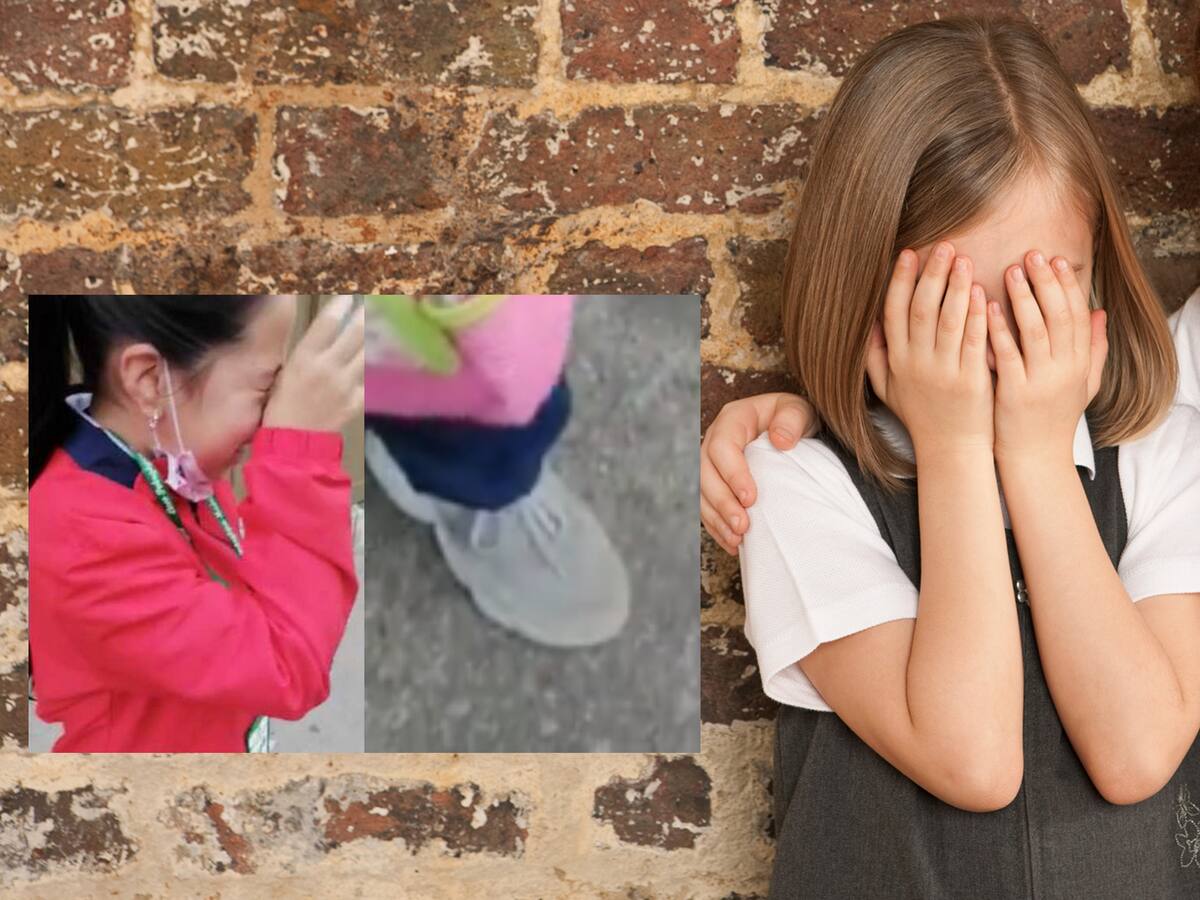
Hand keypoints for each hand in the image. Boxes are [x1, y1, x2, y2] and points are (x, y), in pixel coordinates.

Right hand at [264, 295, 364, 432]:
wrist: (293, 444)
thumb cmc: (279, 408)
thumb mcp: (284, 374)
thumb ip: (304, 354)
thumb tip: (320, 336)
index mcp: (304, 358)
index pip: (328, 322)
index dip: (341, 305)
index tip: (349, 296)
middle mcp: (327, 367)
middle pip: (354, 333)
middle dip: (364, 316)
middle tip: (370, 306)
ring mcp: (345, 384)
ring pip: (365, 354)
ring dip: (371, 339)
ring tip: (378, 327)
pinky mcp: (356, 401)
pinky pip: (368, 380)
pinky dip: (371, 369)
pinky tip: (376, 360)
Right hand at [701, 392, 814, 553]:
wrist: (789, 429)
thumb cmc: (793, 419)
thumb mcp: (799, 411)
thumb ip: (791, 420)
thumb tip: (781, 441)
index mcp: (732, 420)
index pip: (722, 447)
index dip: (732, 474)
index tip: (751, 499)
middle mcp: (714, 441)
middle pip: (705, 474)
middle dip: (722, 503)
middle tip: (743, 525)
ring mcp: (711, 464)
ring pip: (701, 494)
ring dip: (717, 519)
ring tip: (738, 539)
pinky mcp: (715, 484)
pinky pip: (707, 507)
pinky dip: (718, 527)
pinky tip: (733, 543)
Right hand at [867, 242, 992, 458]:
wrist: (950, 450)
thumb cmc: (920, 416)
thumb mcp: (888, 389)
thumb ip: (875, 356)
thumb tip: (868, 324)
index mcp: (896, 361)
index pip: (894, 312)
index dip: (900, 281)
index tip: (910, 253)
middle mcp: (916, 364)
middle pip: (922, 310)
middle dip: (932, 275)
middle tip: (944, 246)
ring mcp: (943, 373)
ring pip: (949, 321)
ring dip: (957, 288)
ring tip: (965, 260)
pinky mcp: (971, 381)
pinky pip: (974, 342)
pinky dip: (978, 317)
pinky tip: (982, 293)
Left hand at [986, 250, 1106, 464]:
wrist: (1035, 458)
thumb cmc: (1053, 417)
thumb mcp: (1082, 383)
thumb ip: (1092, 348)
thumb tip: (1099, 312)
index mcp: (1079, 363)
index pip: (1076, 314)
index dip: (1067, 286)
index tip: (1056, 260)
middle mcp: (1064, 369)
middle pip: (1059, 315)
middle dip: (1046, 282)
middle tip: (1032, 254)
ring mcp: (1041, 381)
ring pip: (1035, 330)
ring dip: (1023, 298)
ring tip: (1011, 271)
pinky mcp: (1015, 393)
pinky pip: (1007, 354)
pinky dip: (999, 328)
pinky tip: (987, 307)